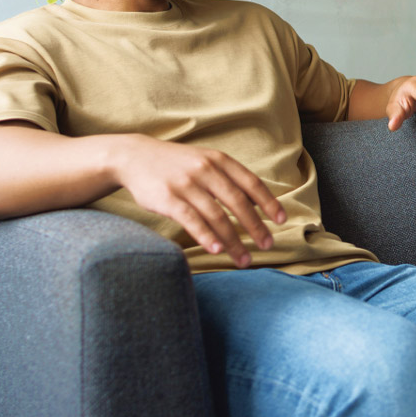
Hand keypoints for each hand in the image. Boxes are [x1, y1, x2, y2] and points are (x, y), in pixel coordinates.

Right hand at [112, 136, 280, 267]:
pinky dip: (206, 236)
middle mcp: (205, 169)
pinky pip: (191, 220)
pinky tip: (218, 250)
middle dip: (255, 227)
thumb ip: (230, 178)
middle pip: (238, 202)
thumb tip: (260, 203)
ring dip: (233, 241)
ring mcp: (186, 184)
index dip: (269, 203)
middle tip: (267, 246)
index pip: (251, 183)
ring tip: (244, 260)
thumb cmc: (177, 164)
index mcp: (220, 160)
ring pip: (216, 216)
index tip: (281, 222)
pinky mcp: (167, 198)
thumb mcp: (206, 160)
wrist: (133, 156)